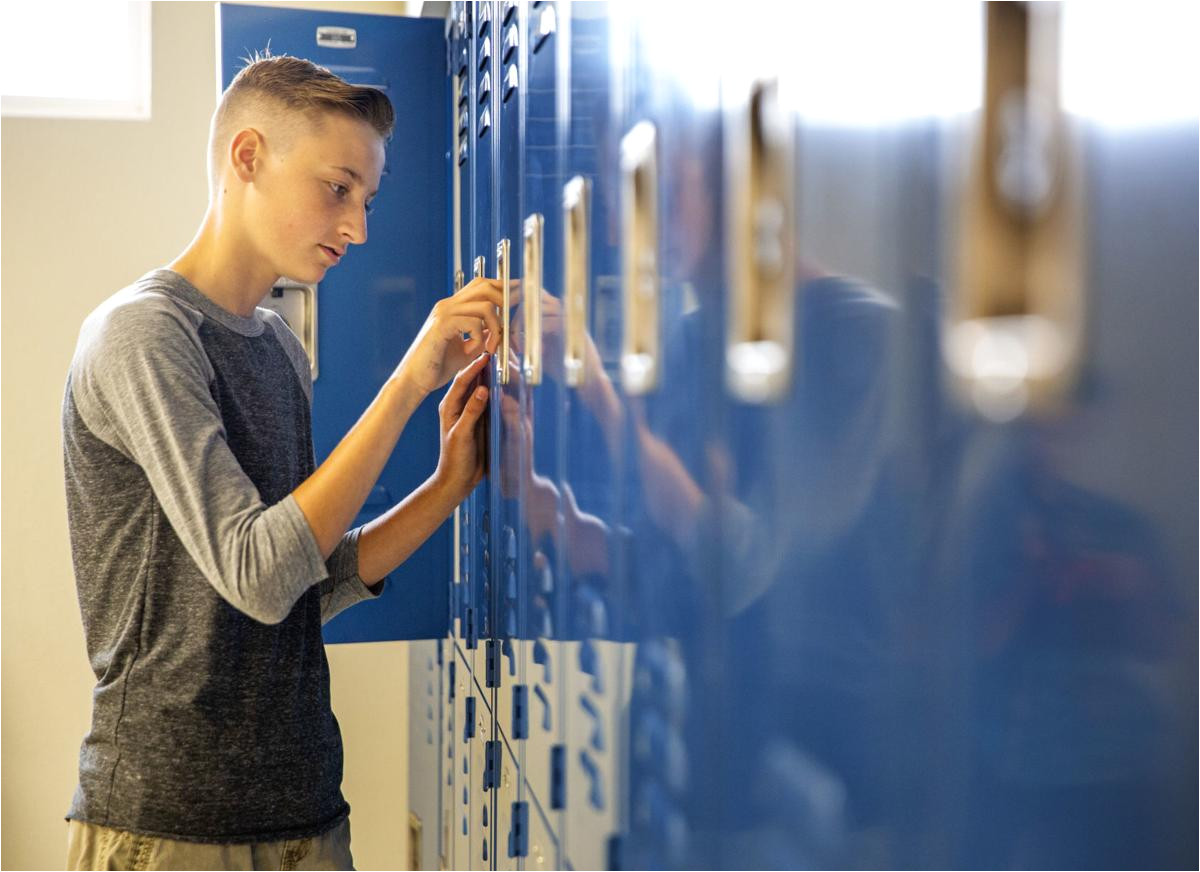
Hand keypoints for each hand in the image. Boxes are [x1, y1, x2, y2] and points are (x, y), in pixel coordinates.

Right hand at [396, 277, 503, 394]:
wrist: (414, 379)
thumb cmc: (437, 366)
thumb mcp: (467, 350)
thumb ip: (482, 338)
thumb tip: (501, 332)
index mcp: (453, 307)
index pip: (481, 286)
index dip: (502, 288)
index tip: (520, 297)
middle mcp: (447, 305)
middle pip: (484, 286)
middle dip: (505, 301)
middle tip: (510, 323)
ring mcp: (444, 313)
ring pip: (484, 305)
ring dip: (495, 327)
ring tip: (490, 347)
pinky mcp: (441, 325)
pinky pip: (473, 322)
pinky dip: (480, 338)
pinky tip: (472, 352)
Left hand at [433, 352, 491, 502]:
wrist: (457, 481)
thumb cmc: (455, 460)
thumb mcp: (461, 435)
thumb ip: (471, 412)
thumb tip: (483, 389)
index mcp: (450, 407)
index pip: (462, 381)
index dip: (474, 367)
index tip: (487, 356)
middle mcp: (459, 406)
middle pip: (472, 380)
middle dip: (484, 366)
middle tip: (496, 352)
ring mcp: (469, 413)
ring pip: (481, 388)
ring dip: (491, 375)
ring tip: (503, 362)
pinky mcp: (479, 421)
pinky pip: (488, 400)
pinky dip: (497, 390)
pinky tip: (506, 384)